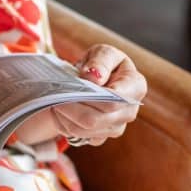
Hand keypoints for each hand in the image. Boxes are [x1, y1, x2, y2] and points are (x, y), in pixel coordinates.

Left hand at [15, 44, 147, 146]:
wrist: (95, 80)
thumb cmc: (102, 64)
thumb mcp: (103, 52)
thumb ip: (101, 60)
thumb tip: (94, 77)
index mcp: (135, 87)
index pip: (113, 101)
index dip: (89, 98)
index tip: (69, 89)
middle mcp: (129, 112)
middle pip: (95, 119)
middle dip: (70, 108)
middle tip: (55, 96)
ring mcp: (116, 127)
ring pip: (83, 130)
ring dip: (64, 117)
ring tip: (55, 101)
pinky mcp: (101, 137)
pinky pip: (78, 136)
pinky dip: (63, 125)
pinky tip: (60, 112)